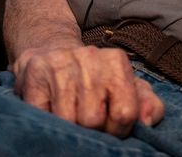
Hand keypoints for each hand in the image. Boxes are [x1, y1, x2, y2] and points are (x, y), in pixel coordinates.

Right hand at [11, 45, 164, 135]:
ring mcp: (60, 66)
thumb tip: (147, 121)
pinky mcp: (34, 76)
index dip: (118, 130)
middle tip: (87, 121)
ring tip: (70, 114)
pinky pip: (42, 116)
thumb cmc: (95, 78)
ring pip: (67, 121)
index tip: (111, 128)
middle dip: (91, 129)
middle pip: (93, 120)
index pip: (125, 112)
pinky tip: (51, 109)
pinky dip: (47, 120)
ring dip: (69, 125)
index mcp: (116, 62)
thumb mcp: (126, 86)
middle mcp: (89, 58)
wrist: (51, 51)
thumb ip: (148, 104)